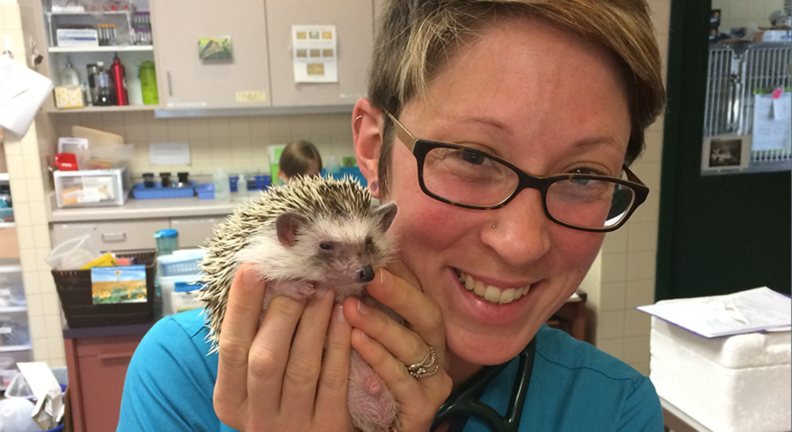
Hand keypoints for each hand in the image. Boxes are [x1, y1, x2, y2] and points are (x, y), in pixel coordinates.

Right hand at [214, 263, 355, 430]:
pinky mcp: (328, 428)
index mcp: (230, 400)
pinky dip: (339, 344)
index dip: (241, 305)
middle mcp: (257, 417)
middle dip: (283, 310)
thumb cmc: (281, 402)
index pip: (231, 346)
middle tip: (300, 277)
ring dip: (314, 320)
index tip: (252, 267)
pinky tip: (344, 315)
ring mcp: (294, 425)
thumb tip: (261, 282)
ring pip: (302, 365)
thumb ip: (256, 343)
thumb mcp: (256, 382)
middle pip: (265, 357)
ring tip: (325, 287)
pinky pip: (335, 380)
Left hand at [344, 262, 452, 431]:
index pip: (418, 291)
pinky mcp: (423, 407)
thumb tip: (341, 264)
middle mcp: (434, 350)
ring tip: (351, 309)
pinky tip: (357, 343)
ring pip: (414, 346)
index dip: (397, 271)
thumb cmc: (363, 380)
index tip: (368, 255)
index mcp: (422, 328)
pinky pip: (403, 380)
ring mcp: (432, 380)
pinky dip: (380, 360)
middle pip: (427, 313)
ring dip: (382, 325)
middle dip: (399, 291)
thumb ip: (360, 305)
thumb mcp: (361, 337)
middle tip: (369, 275)